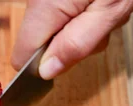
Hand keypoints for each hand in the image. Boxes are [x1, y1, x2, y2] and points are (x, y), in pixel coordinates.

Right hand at [12, 0, 132, 79]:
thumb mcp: (110, 11)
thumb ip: (77, 44)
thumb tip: (47, 71)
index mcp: (46, 6)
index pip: (23, 56)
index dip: (44, 66)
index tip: (69, 59)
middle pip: (44, 43)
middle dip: (74, 44)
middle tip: (102, 26)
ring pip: (58, 28)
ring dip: (86, 28)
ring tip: (107, 7)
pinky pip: (67, 11)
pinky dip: (87, 12)